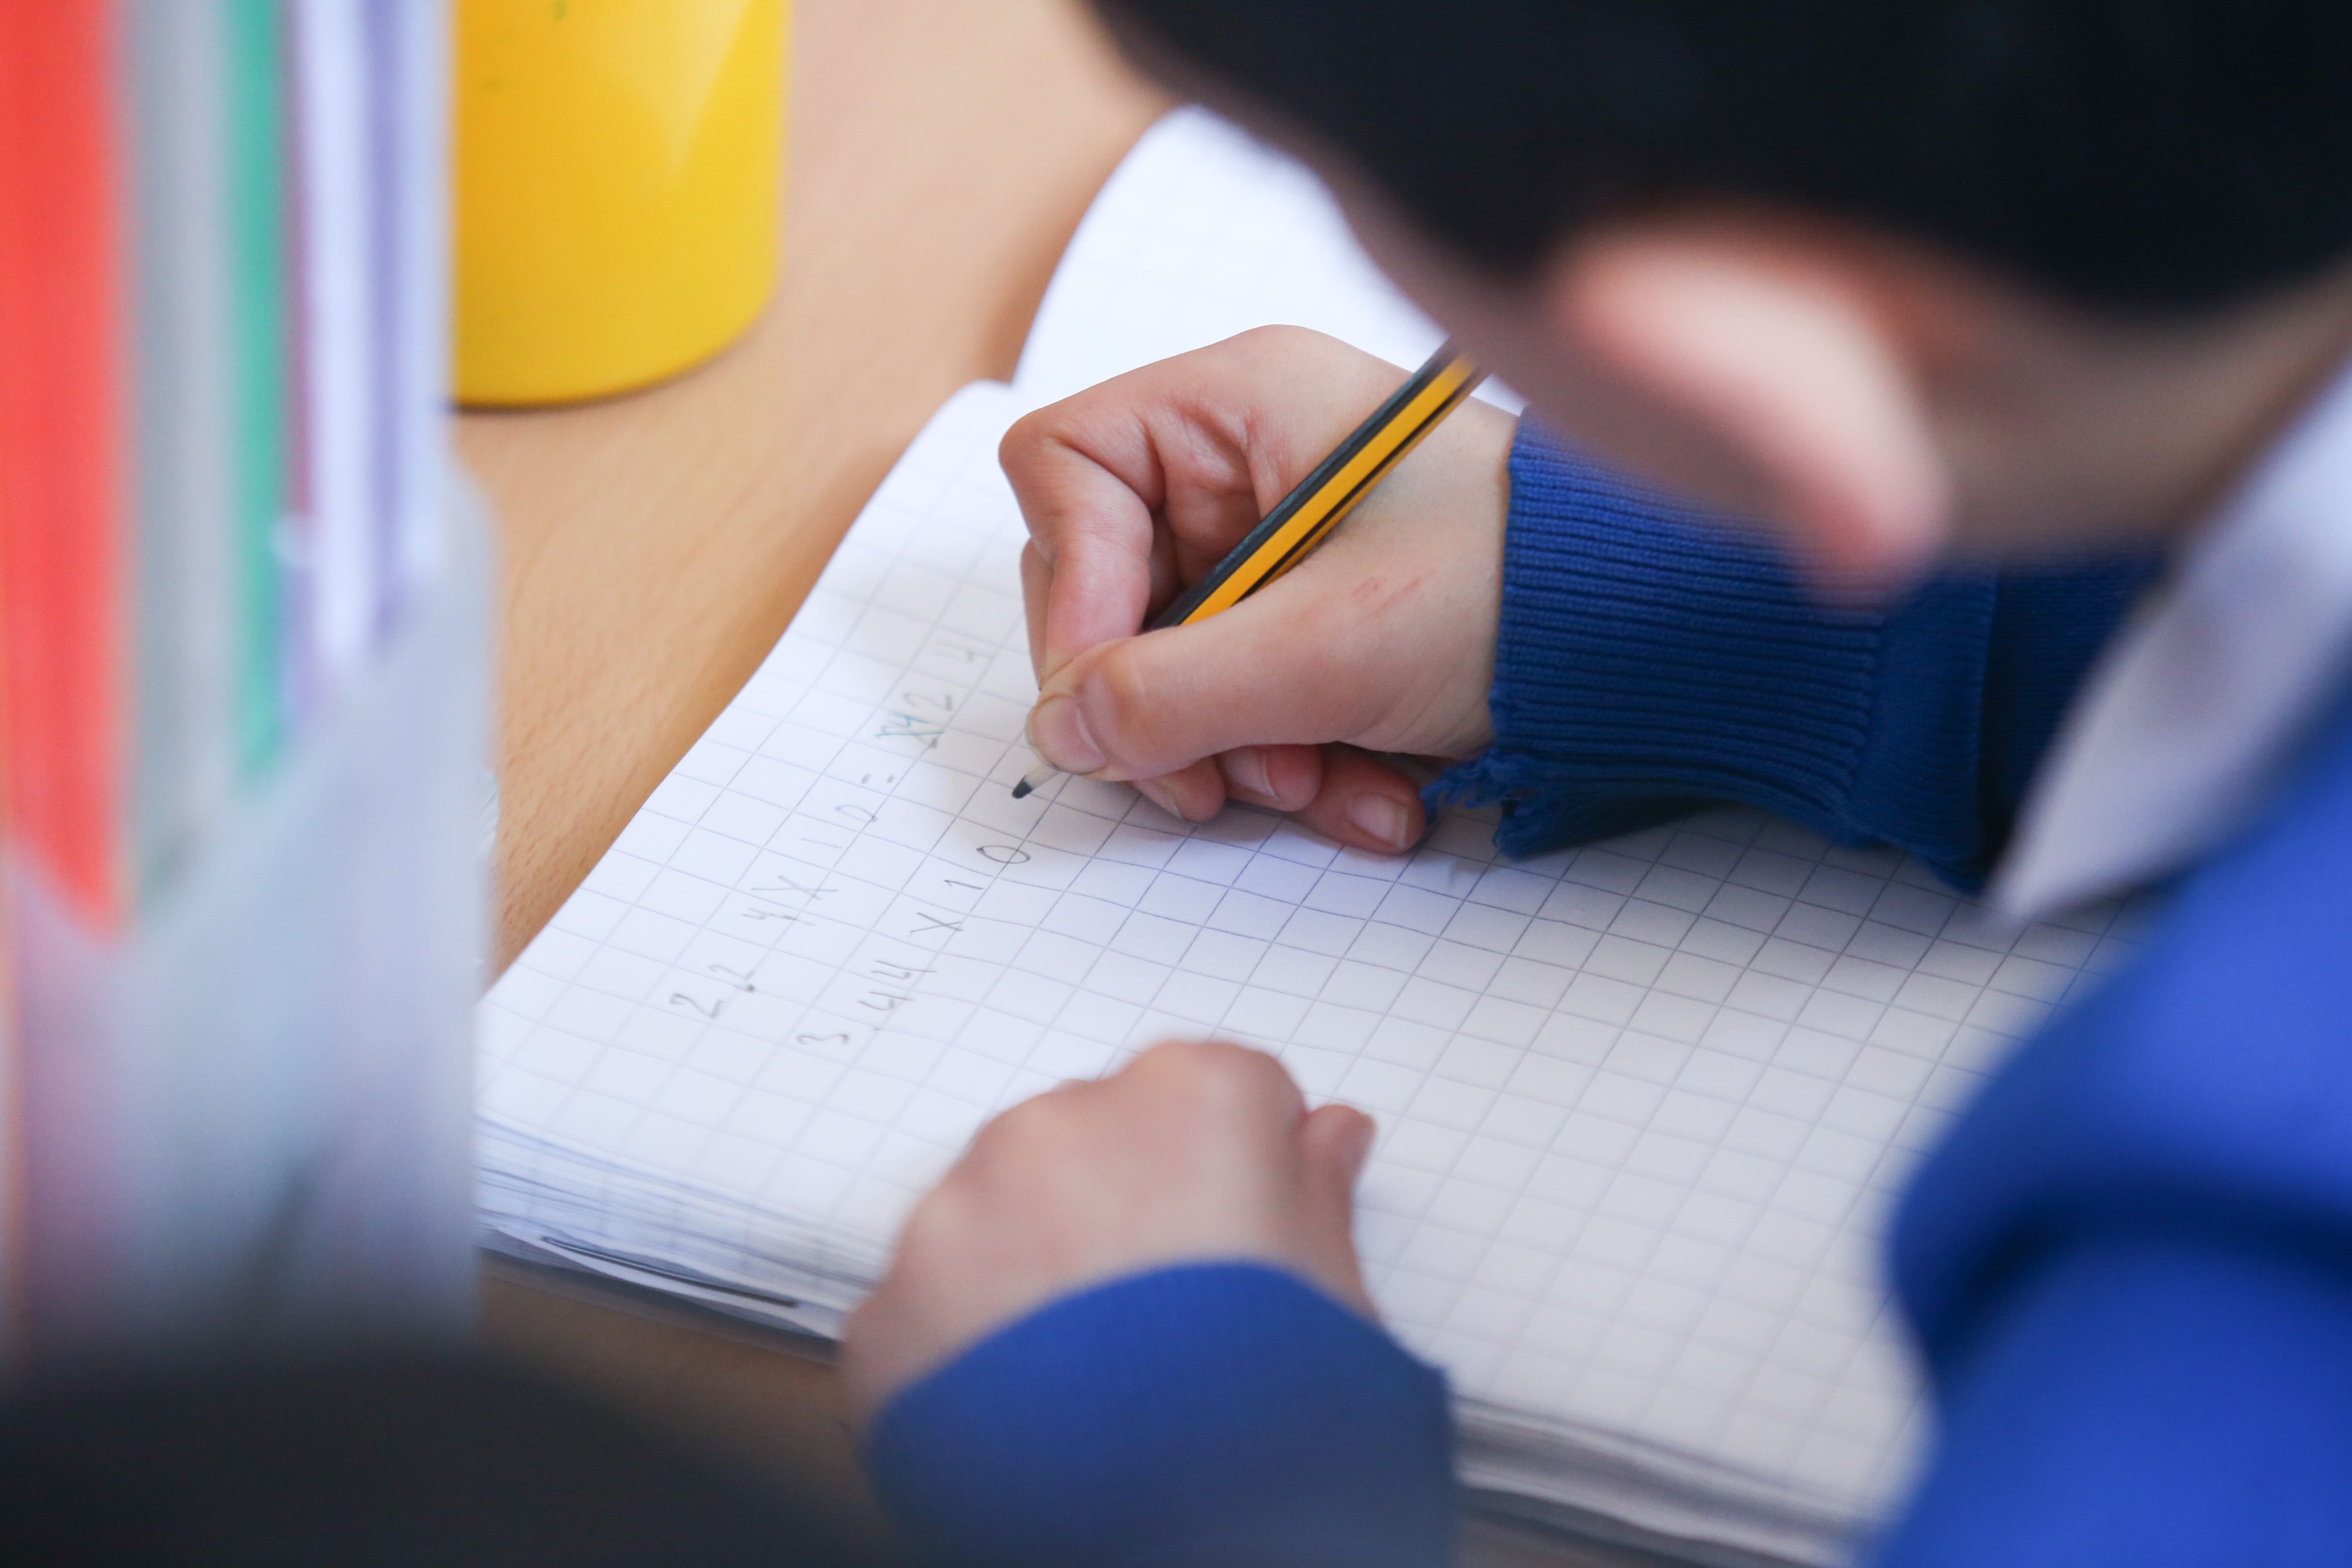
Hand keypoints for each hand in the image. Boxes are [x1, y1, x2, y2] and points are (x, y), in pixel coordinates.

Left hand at [839, 1040, 1376, 1423]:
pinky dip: (968, 1344)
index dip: (1241, 1170)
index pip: (1220, 1090)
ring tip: (1095, 1377)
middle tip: (1169, 1321)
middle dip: (1127, 1205)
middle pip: (1102, 1136)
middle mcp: (1065, 1126)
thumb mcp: (1340, 1306)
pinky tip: (1027, 1412)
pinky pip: (933, 1299)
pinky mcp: (889, 1304)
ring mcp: (961, 1208)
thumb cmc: (1273, 1431)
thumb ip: (1319, 1197)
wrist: (1172, 1554)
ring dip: (1038, 1264)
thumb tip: (1327, 1139)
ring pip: (1004, 1205)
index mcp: (1192, 1102)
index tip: (1244, 1235)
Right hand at [1005, 326, 1514, 853]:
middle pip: (1108, 588)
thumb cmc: (1524, 586)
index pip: (1063, 472)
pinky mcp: (1319, 618)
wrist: (1663, 642)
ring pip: (1175, 664)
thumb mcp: (1332, 645)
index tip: (1107, 694)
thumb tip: (1063, 730)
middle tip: (1212, 779)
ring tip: (1321, 789)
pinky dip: (1294, 762)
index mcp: (1241, 405)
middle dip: (1161, 703)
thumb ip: (1177, 692)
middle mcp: (1247, 462)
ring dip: (1236, 754)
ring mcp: (1281, 543)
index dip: (1069, 589)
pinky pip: (1247, 699)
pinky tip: (1367, 796)